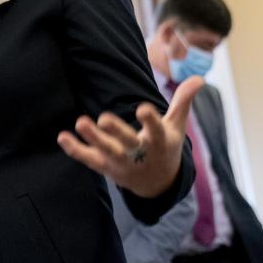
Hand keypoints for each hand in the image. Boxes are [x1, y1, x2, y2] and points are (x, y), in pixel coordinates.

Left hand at [58, 76, 203, 197]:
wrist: (157, 184)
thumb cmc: (166, 146)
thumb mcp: (176, 126)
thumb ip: (183, 101)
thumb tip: (200, 79)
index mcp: (159, 143)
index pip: (156, 132)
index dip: (150, 120)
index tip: (142, 108)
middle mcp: (140, 155)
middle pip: (127, 145)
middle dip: (116, 132)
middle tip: (104, 118)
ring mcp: (121, 164)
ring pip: (106, 152)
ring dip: (93, 139)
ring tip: (81, 122)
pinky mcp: (106, 168)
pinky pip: (89, 160)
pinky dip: (76, 150)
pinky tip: (63, 137)